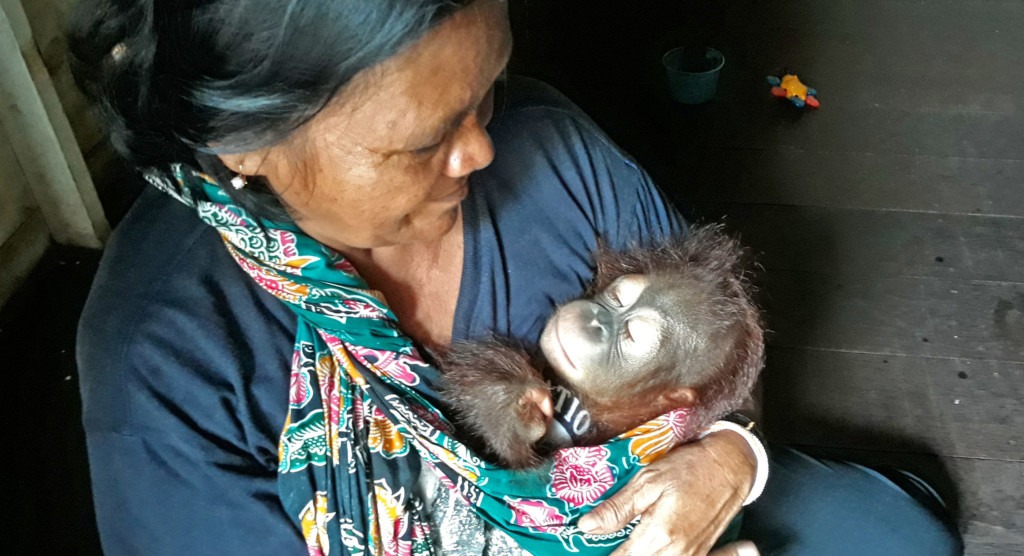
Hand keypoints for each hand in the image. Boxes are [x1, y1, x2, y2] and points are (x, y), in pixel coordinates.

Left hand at [577, 430, 757, 555]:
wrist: (732, 466)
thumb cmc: (690, 468)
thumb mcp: (649, 480)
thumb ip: (618, 508)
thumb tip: (586, 527)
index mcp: (659, 535)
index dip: (601, 554)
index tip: (584, 549)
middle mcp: (676, 553)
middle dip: (618, 553)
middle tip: (604, 543)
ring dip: (634, 553)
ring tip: (621, 543)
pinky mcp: (700, 555)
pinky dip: (654, 554)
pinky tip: (645, 547)